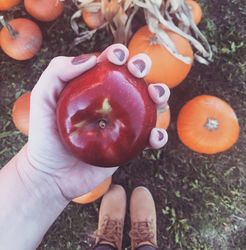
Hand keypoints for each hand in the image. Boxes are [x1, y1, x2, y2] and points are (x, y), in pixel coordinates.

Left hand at [27, 44, 169, 199]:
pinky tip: (154, 137)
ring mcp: (123, 124)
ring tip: (157, 97)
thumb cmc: (44, 136)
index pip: (110, 65)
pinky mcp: (130, 146)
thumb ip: (58, 71)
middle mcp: (111, 103)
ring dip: (160, 95)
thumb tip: (91, 59)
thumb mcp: (42, 98)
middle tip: (138, 70)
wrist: (51, 175)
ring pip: (149, 105)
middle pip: (134, 79)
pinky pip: (150, 138)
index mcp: (94, 89)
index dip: (118, 54)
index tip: (118, 56)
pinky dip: (159, 135)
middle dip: (142, 67)